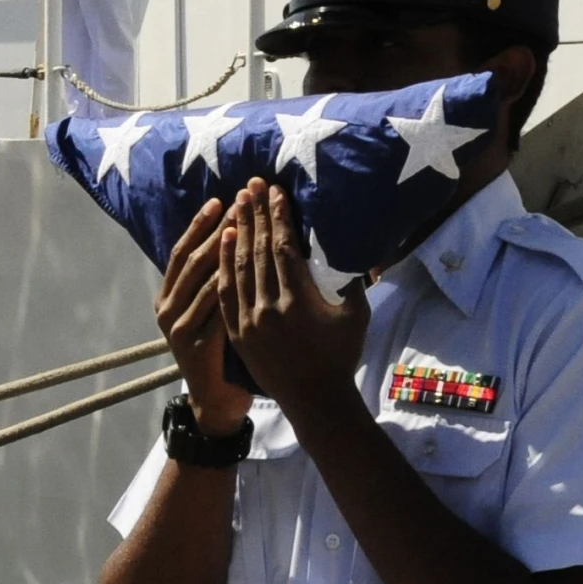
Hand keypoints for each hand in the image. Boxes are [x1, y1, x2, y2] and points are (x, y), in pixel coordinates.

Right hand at [154, 198, 249, 433]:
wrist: (217, 400)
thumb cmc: (221, 352)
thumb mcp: (211, 313)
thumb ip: (214, 283)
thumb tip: (235, 238)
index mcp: (167, 298)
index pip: (182, 251)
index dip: (200, 225)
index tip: (222, 199)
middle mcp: (166, 309)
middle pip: (194, 259)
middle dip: (219, 228)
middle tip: (242, 203)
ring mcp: (178, 328)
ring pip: (207, 278)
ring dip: (230, 250)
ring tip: (250, 226)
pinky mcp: (196, 345)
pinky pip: (218, 307)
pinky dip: (236, 284)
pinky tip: (255, 267)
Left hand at [215, 180, 368, 419]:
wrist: (314, 399)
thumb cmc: (340, 356)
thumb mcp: (356, 317)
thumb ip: (354, 281)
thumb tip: (360, 248)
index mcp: (299, 301)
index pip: (284, 248)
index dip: (278, 217)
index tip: (274, 191)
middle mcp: (270, 308)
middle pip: (259, 250)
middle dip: (255, 214)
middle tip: (250, 184)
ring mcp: (249, 320)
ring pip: (239, 267)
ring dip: (237, 232)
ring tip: (236, 203)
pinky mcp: (236, 331)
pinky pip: (225, 291)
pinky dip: (224, 264)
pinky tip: (222, 241)